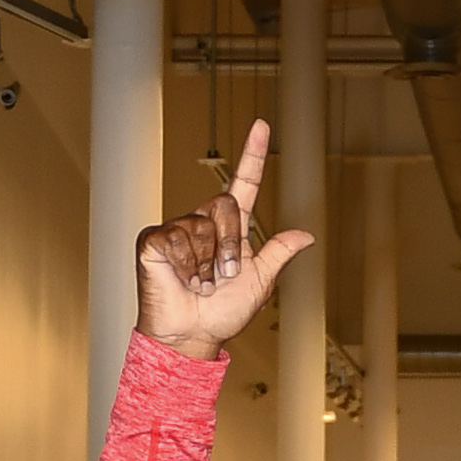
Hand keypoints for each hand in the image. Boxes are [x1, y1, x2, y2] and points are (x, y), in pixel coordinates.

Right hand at [136, 120, 316, 359]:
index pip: (244, 184)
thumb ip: (277, 254)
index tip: (262, 123)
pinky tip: (183, 281)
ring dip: (207, 264)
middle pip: (225, 205)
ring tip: (200, 284)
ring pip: (202, 226)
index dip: (253, 155)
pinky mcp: (153, 241)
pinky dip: (186, 266)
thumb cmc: (222, 312)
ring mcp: (176, 230)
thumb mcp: (259, 283)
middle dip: (231, 245)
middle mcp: (203, 223)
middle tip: (224, 276)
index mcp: (231, 229)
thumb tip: (306, 235)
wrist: (192, 336)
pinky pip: (177, 239)